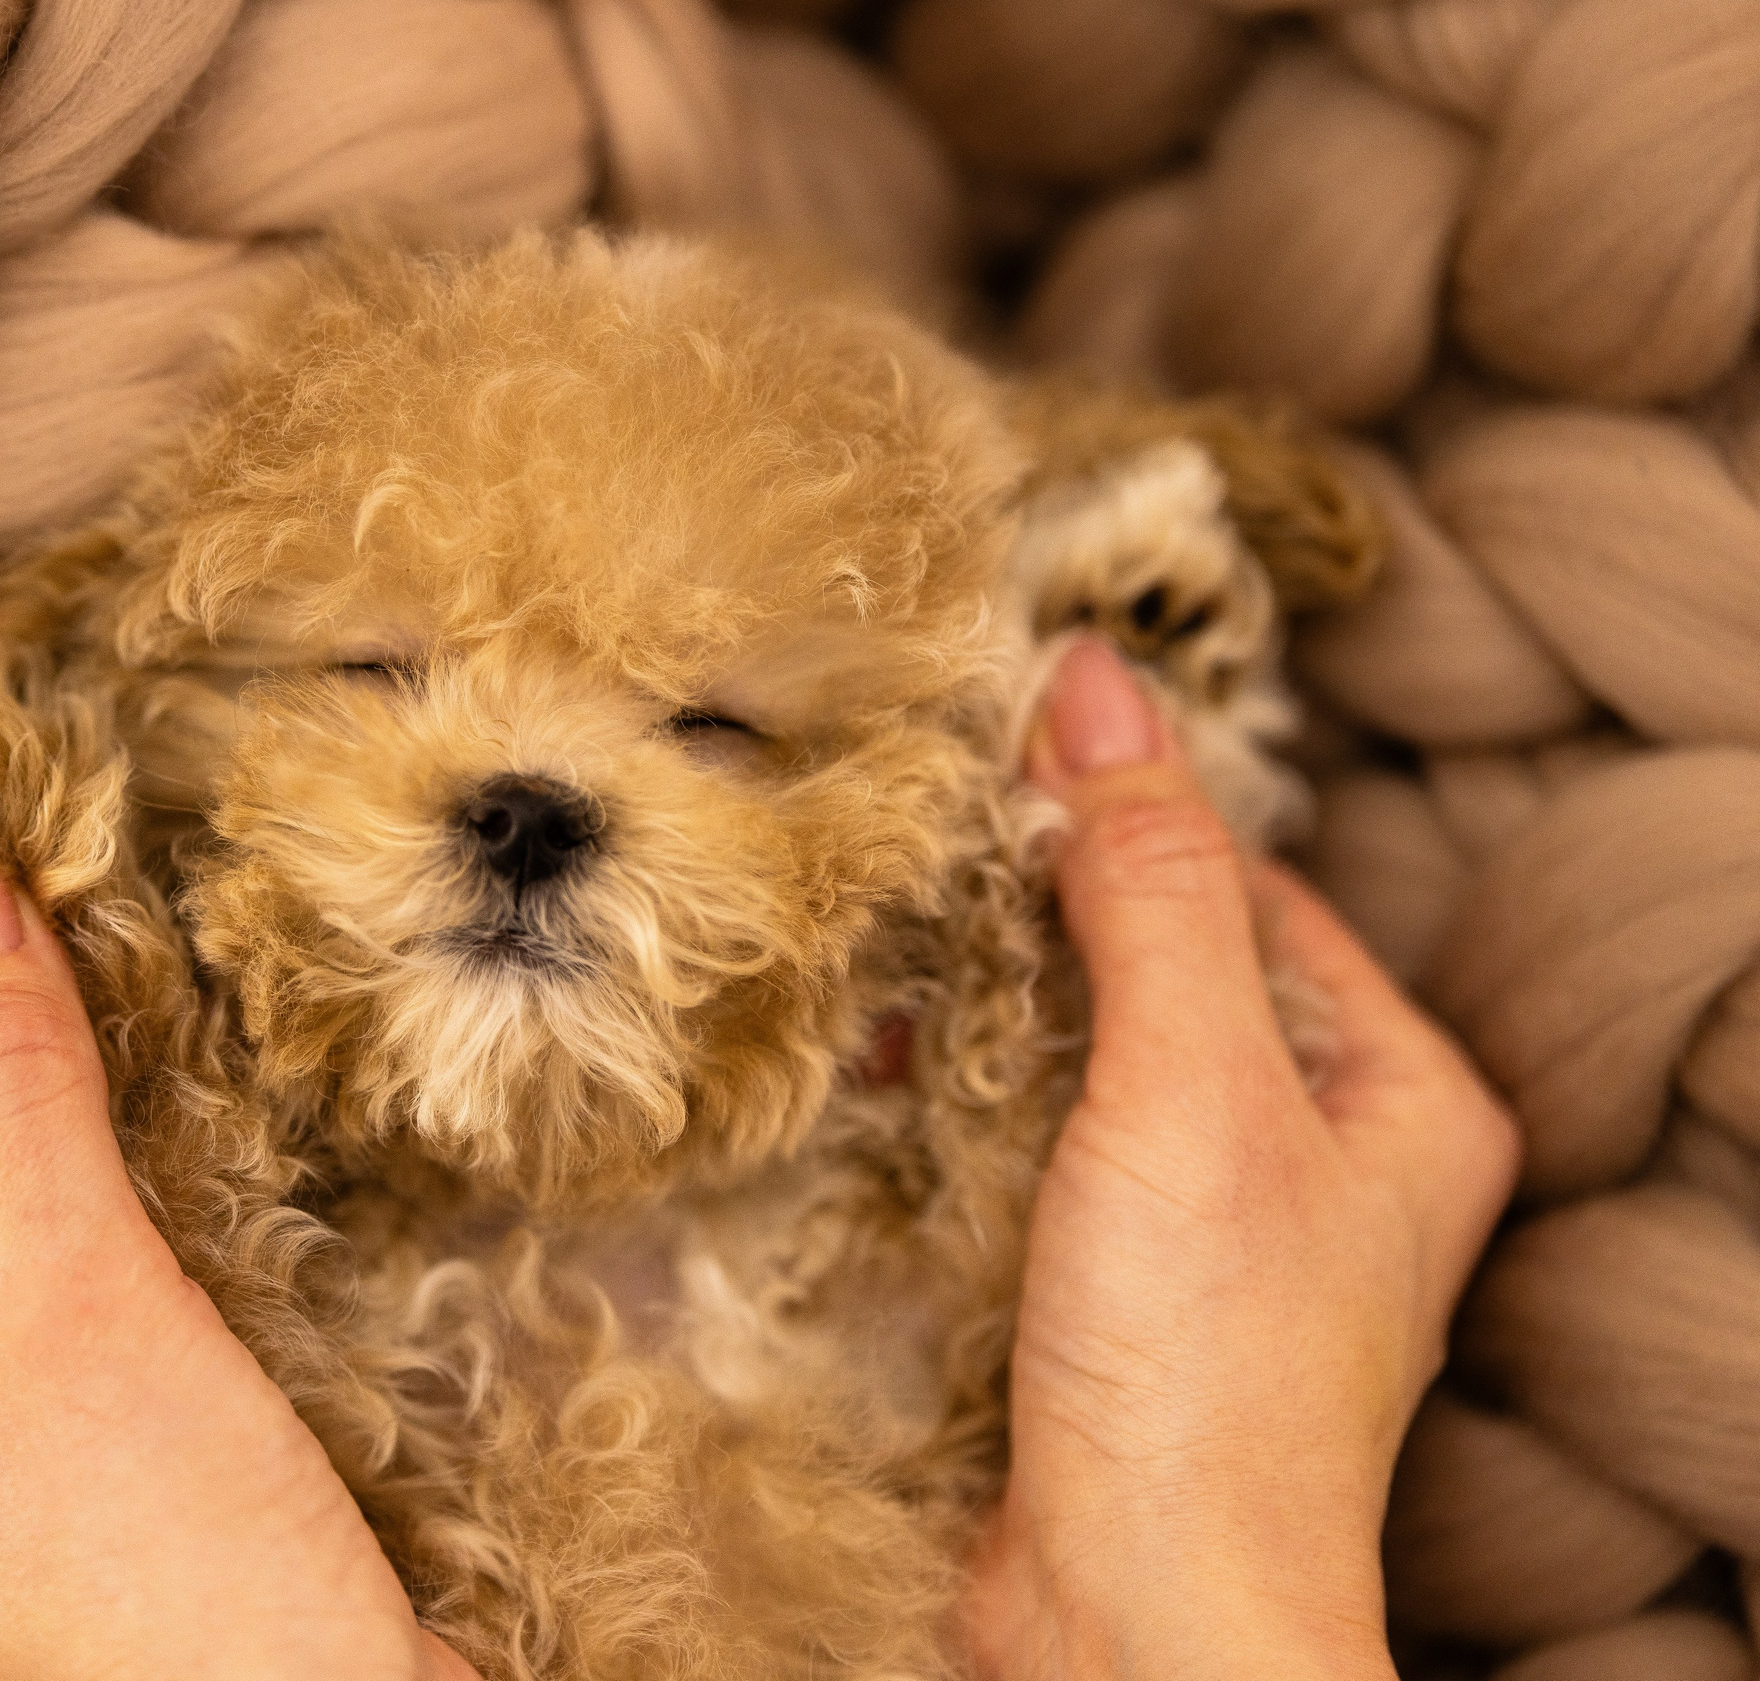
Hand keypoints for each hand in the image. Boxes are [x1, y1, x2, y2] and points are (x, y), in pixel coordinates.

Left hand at [0, 823, 479, 1680]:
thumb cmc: (178, 1589)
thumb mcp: (86, 1308)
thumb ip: (14, 1102)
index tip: (77, 1007)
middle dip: (97, 1210)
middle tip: (187, 1105)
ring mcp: (27, 1587)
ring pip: (92, 1372)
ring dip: (173, 1294)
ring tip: (250, 1218)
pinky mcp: (149, 1606)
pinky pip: (165, 1449)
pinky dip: (224, 1384)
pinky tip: (287, 1345)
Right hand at [964, 638, 1519, 1680]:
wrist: (1133, 1620)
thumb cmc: (1209, 1371)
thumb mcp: (1191, 1086)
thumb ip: (1148, 883)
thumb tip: (1098, 681)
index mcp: (1394, 1094)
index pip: (1247, 885)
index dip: (1123, 815)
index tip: (992, 752)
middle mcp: (1311, 1156)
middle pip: (1155, 965)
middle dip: (1031, 915)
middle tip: (912, 849)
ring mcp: (1200, 1229)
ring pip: (1076, 1057)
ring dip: (978, 1009)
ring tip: (874, 958)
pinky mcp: (1100, 1290)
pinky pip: (1024, 1147)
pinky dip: (953, 1102)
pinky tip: (875, 1071)